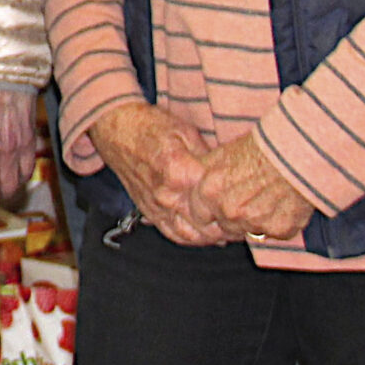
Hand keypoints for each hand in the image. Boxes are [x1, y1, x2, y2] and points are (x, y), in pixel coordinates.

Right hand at [86, 101, 240, 246]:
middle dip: (229, 226)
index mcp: (180, 172)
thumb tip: (230, 176)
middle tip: (246, 221)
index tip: (250, 202)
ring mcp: (156, 206)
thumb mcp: (186, 132)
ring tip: (229, 230)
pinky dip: (191, 239)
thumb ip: (209, 158)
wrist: (115, 128)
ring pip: (191, 235)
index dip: (237, 202)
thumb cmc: (149, 125)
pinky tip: (205, 234)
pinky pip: (172, 233)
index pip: (218, 199)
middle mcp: (167, 195)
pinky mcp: (148, 211)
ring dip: (212, 237)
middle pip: (207, 224)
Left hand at [188, 133, 315, 241]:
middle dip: (231, 216)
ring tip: (264, 197)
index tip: (219, 202)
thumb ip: (203, 177)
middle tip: (246, 197)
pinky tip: (280, 203)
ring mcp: (254, 223)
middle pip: (224, 225)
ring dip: (253, 220)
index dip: (208, 210)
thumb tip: (190, 187)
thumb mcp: (219, 156)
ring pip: (247, 230)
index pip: (199, 216)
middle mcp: (229, 211)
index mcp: (209, 193)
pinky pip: (272, 232)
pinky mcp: (279, 229)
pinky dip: (276, 222)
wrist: (294, 150)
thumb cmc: (256, 149)